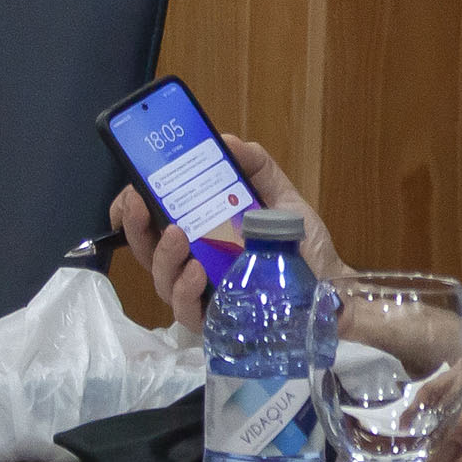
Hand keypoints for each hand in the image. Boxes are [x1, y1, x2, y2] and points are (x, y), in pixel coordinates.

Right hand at [108, 139, 337, 328]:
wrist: (331, 287)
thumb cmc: (301, 246)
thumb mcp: (281, 199)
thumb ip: (256, 168)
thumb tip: (226, 140)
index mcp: (200, 235)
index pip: (151, 224)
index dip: (131, 210)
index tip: (130, 192)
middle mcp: (192, 264)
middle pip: (146, 250)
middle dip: (136, 226)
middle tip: (141, 204)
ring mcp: (201, 295)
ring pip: (162, 279)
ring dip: (164, 255)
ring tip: (178, 234)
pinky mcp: (215, 321)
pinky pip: (188, 310)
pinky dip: (187, 289)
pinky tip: (198, 271)